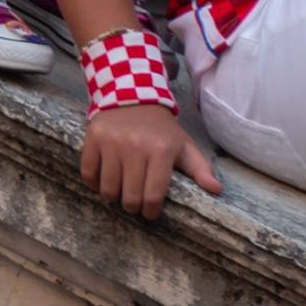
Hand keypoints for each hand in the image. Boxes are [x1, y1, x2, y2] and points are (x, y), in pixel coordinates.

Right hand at [81, 104, 218, 217]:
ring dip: (113, 196)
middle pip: (130, 197)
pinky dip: (93, 183)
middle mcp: (135, 146)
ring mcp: (112, 141)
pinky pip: (88, 172)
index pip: (153, 196)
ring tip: (119, 191)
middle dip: (133, 206)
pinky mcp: (93, 137)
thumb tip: (216, 190)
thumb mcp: (183, 144)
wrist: (132, 94)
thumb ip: (200, 168)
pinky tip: (102, 180)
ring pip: (108, 188)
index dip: (151, 211)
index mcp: (160, 151)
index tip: (150, 211)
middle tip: (134, 202)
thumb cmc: (161, 128)